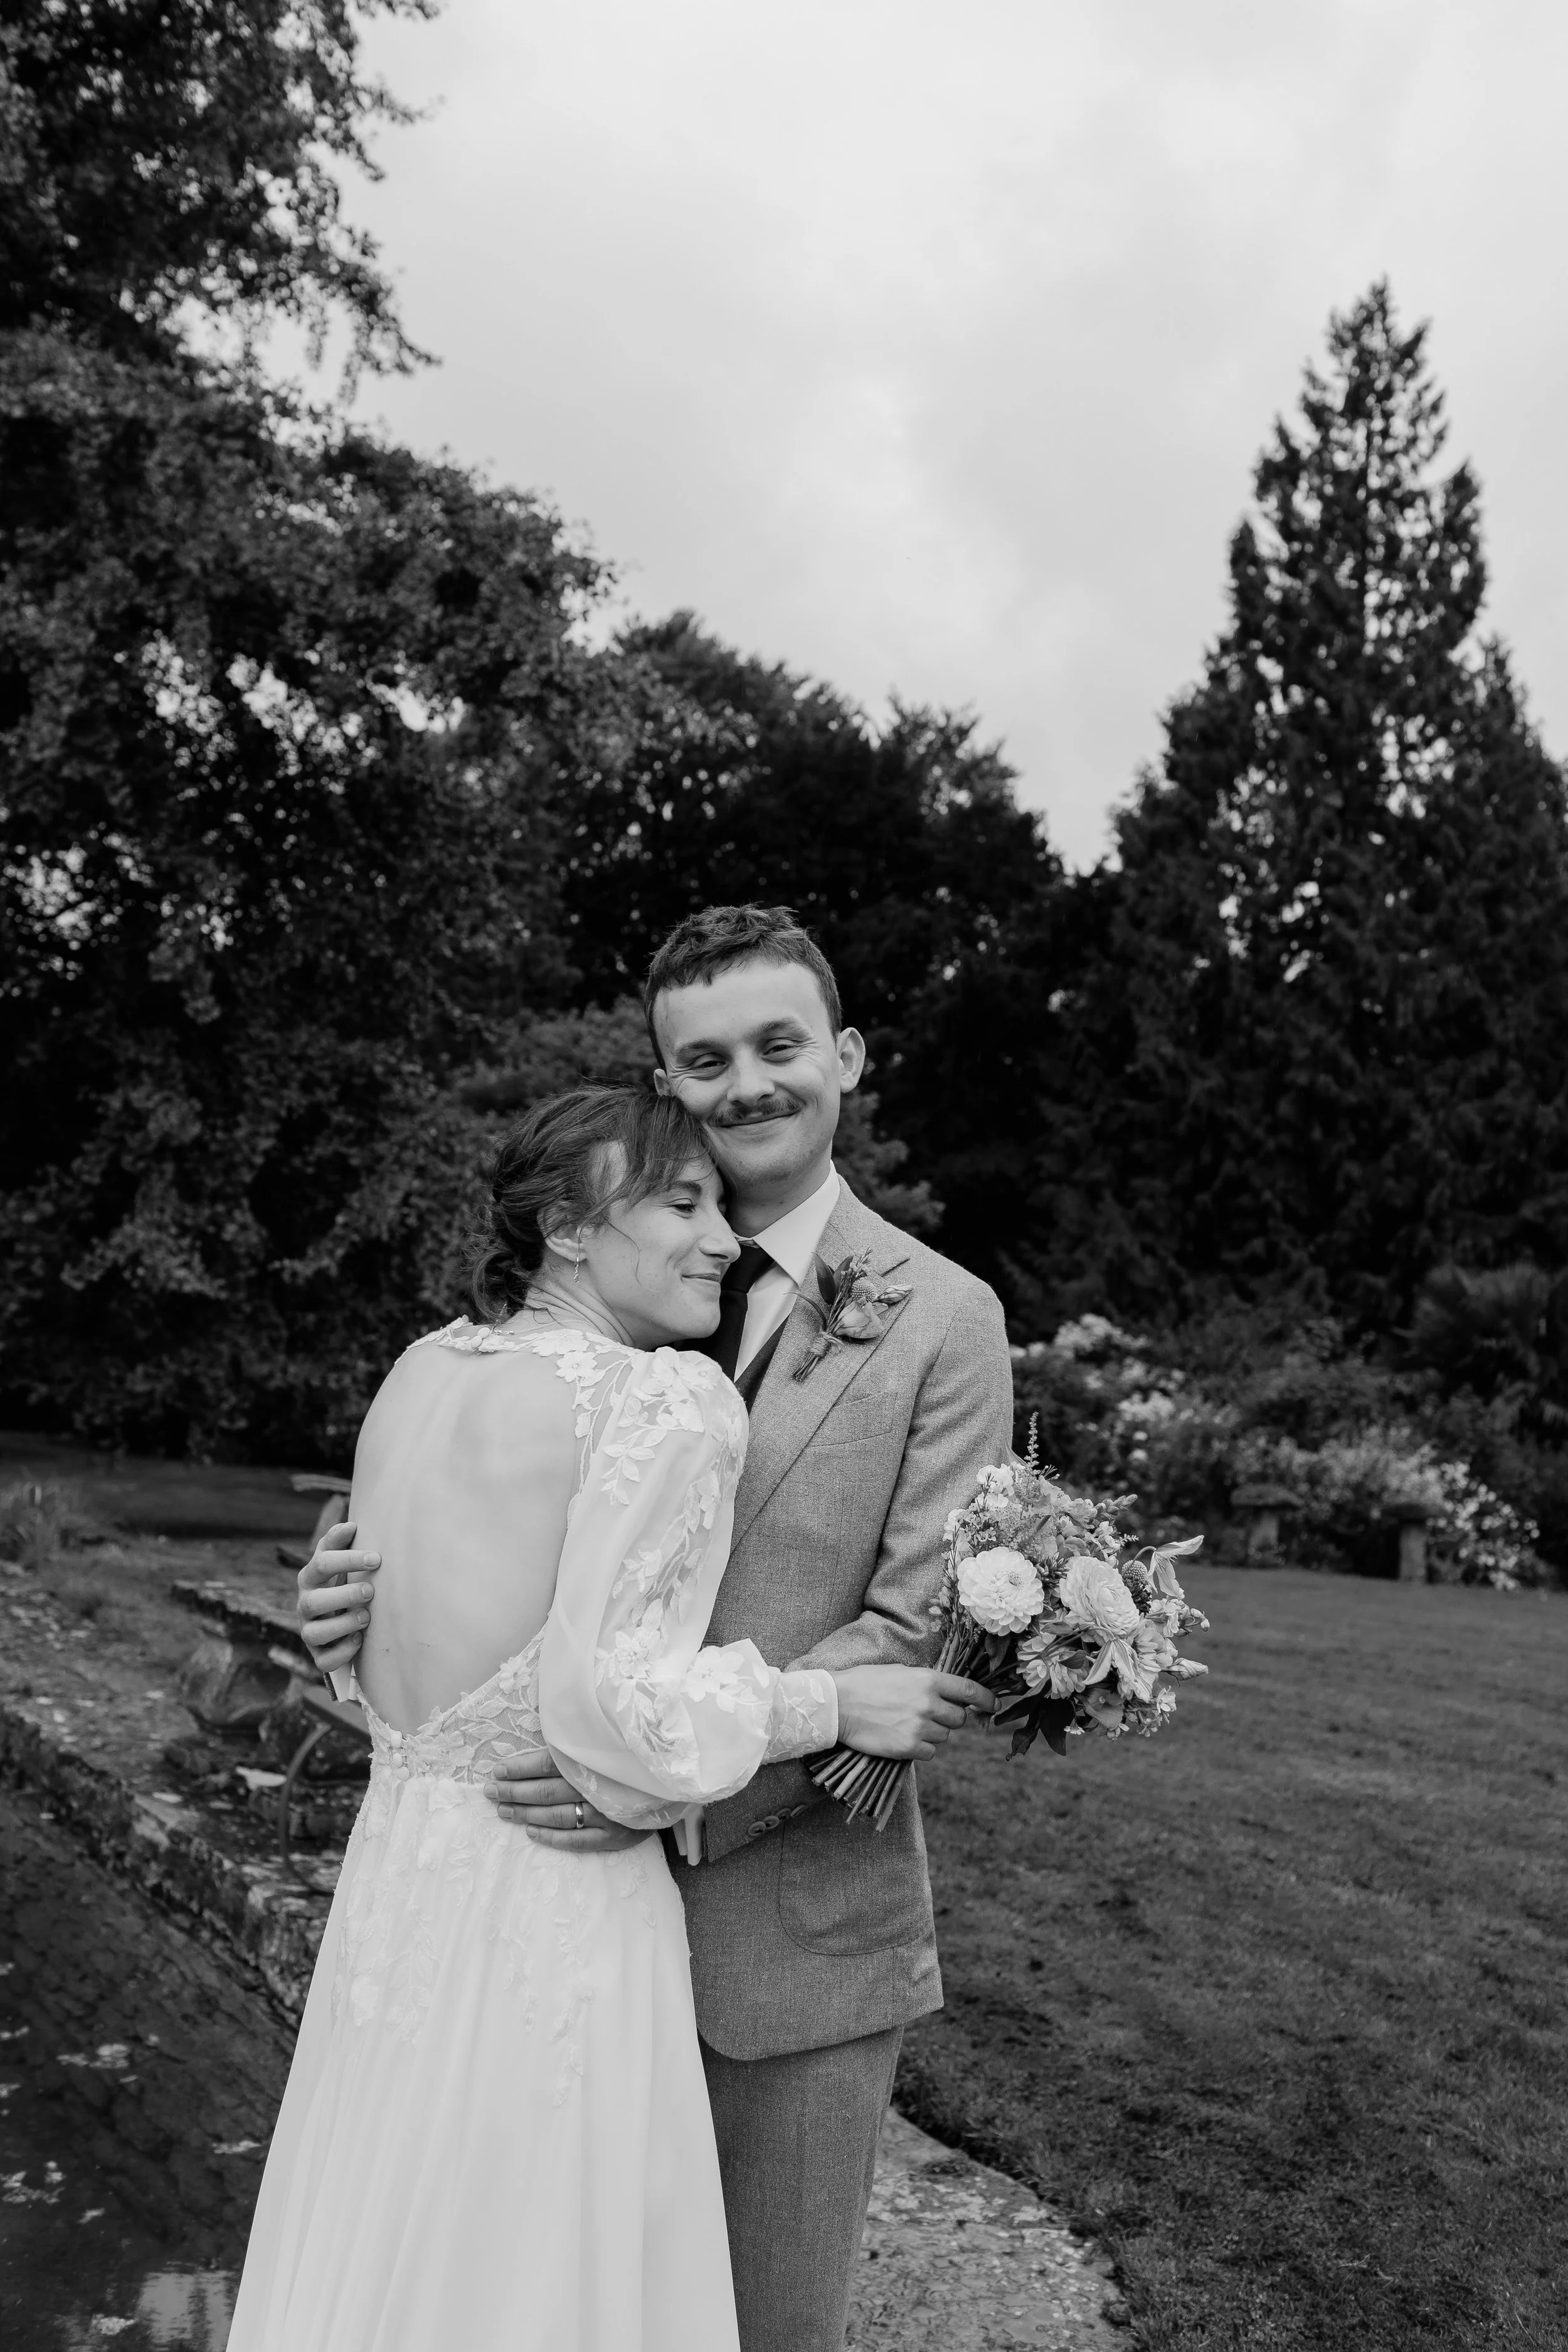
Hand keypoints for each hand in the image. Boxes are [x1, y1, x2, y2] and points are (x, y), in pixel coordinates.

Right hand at [297, 1520, 380, 1674]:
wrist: (335, 1616)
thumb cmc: (340, 1580)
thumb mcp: (337, 1559)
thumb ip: (339, 1541)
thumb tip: (351, 1525)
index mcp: (310, 1577)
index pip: (322, 1563)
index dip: (348, 1559)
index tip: (376, 1558)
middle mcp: (305, 1604)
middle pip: (314, 1602)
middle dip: (344, 1596)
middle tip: (371, 1591)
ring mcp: (309, 1631)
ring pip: (314, 1633)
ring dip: (343, 1625)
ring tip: (367, 1618)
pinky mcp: (318, 1654)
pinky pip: (324, 1660)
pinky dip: (342, 1652)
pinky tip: (360, 1640)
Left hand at [484, 1750, 647, 1852]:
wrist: (676, 1781)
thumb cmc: (636, 1756)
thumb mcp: (610, 1741)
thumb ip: (579, 1741)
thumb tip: (544, 1735)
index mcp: (594, 1760)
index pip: (548, 1763)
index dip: (519, 1768)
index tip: (497, 1770)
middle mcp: (598, 1787)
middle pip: (546, 1790)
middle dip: (514, 1791)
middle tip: (490, 1792)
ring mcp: (606, 1814)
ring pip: (556, 1816)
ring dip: (525, 1814)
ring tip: (503, 1811)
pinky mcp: (615, 1836)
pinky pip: (576, 1841)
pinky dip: (551, 1838)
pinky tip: (531, 1833)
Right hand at [829, 1665, 994, 1761]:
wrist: (838, 1704)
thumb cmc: (866, 1683)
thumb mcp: (901, 1672)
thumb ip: (927, 1683)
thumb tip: (949, 1694)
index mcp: (928, 1679)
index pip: (970, 1691)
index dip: (987, 1700)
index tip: (995, 1706)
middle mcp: (929, 1703)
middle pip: (959, 1719)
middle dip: (948, 1718)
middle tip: (927, 1715)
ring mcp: (919, 1727)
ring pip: (944, 1737)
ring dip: (932, 1734)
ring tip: (907, 1724)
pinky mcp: (908, 1747)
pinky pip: (930, 1753)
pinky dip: (920, 1749)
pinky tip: (903, 1738)